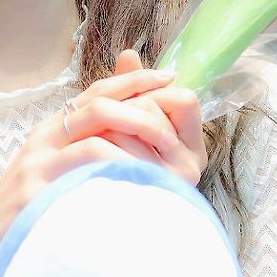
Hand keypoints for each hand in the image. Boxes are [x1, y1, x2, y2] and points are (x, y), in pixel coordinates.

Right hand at [0, 51, 202, 276]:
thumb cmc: (27, 220)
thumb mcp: (60, 180)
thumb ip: (91, 155)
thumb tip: (133, 148)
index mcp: (52, 131)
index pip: (96, 91)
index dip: (133, 80)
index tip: (169, 75)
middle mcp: (44, 137)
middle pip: (98, 100)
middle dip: (141, 101)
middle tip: (174, 111)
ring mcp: (38, 160)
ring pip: (95, 126)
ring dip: (135, 137)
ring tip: (164, 157)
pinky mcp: (36, 187)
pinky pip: (85, 161)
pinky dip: (117, 164)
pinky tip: (139, 180)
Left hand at [100, 48, 207, 186]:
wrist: (86, 222)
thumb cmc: (107, 165)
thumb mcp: (126, 122)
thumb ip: (131, 89)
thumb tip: (128, 54)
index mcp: (190, 146)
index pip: (184, 98)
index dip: (153, 94)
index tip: (133, 107)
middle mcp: (189, 166)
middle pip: (154, 106)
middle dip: (122, 108)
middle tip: (102, 128)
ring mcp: (169, 183)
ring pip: (135, 124)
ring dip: (106, 127)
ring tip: (92, 144)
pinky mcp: (146, 197)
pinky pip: (122, 151)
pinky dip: (102, 149)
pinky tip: (88, 159)